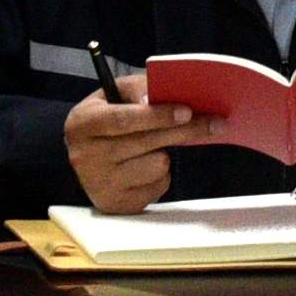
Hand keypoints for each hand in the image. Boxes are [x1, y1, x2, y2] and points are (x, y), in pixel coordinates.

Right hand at [69, 81, 201, 212]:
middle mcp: (85, 157)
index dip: (157, 116)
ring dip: (164, 153)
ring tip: (149, 147)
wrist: (84, 158)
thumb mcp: (114, 94)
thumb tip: (159, 100)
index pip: (123, 120)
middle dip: (183, 131)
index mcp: (81, 124)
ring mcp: (100, 185)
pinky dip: (160, 174)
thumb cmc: (106, 117)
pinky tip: (144, 166)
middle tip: (214, 123)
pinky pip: (157, 186)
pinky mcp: (116, 205)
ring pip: (156, 166)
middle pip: (145, 143)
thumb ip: (138, 90)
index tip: (187, 111)